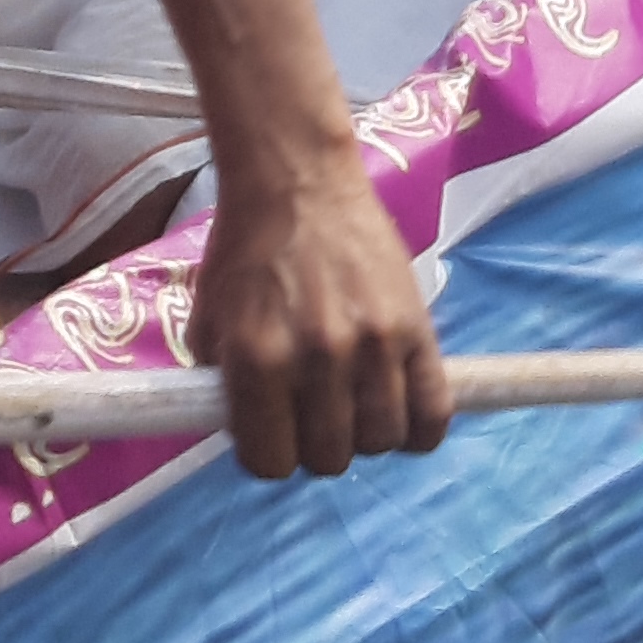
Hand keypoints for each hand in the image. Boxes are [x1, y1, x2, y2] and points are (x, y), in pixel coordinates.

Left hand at [182, 160, 444, 478]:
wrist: (297, 179)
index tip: (273, 432)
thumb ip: (224, 385)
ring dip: (365, 433)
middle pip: (329, 458)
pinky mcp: (417, 327)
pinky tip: (401, 410)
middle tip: (313, 412)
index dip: (269, 453)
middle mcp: (316, 357)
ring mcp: (373, 344)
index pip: (270, 463)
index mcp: (257, 358)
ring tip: (355, 403)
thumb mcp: (210, 320)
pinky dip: (419, 429)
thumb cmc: (246, 248)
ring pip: (381, 440)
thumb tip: (247, 437)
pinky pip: (432, 412)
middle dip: (317, 444)